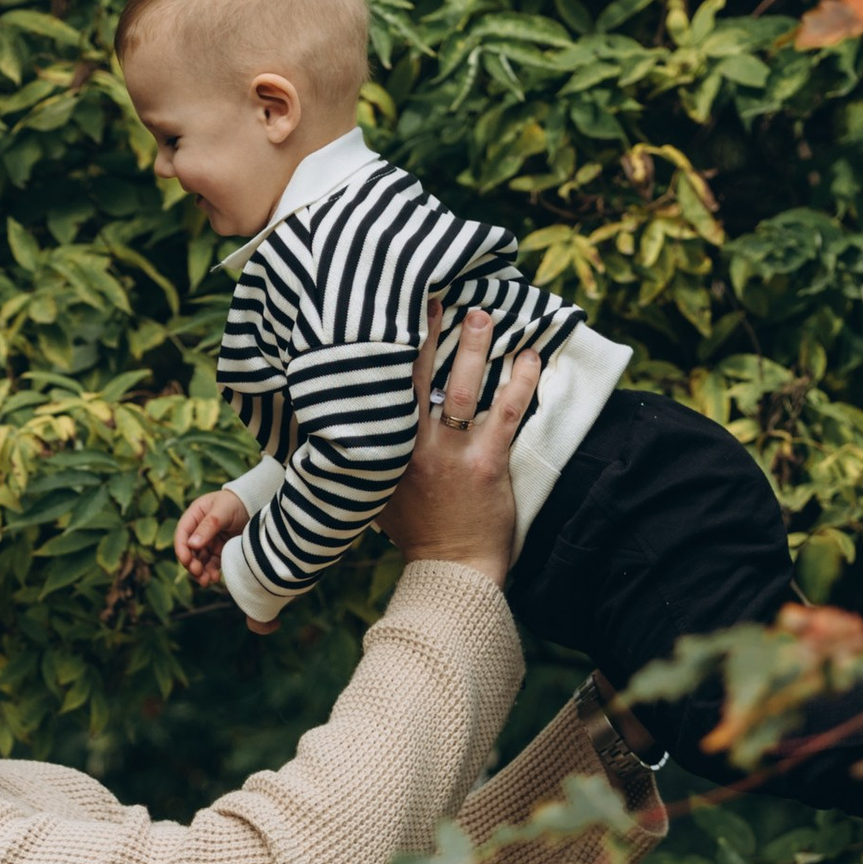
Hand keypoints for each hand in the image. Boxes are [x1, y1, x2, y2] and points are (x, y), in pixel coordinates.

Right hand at [173, 484, 250, 590]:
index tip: (186, 561)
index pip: (182, 534)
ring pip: (199, 560)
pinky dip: (211, 572)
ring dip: (200, 572)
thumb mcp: (222, 511)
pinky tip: (215, 578)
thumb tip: (192, 545)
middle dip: (191, 563)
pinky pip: (211, 564)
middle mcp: (198, 530)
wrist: (255, 505)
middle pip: (189, 550)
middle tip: (198, 572)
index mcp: (194, 516)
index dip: (181, 548)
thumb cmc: (236, 502)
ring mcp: (209, 541)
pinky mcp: (219, 550)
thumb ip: (207, 527)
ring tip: (206, 581)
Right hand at [379, 301, 540, 585]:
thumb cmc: (414, 531)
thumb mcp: (370, 494)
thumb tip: (334, 429)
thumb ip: (359, 458)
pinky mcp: (486, 463)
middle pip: (418, 377)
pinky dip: (519, 382)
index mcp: (383, 449)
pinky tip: (529, 357)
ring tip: (483, 313)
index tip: (383, 315)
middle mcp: (413, 445)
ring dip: (474, 346)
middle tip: (432, 294)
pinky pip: (505, 413)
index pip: (380, 391)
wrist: (451, 569)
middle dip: (425, 332)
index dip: (383, 351)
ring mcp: (450, 453)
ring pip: (462, 387)